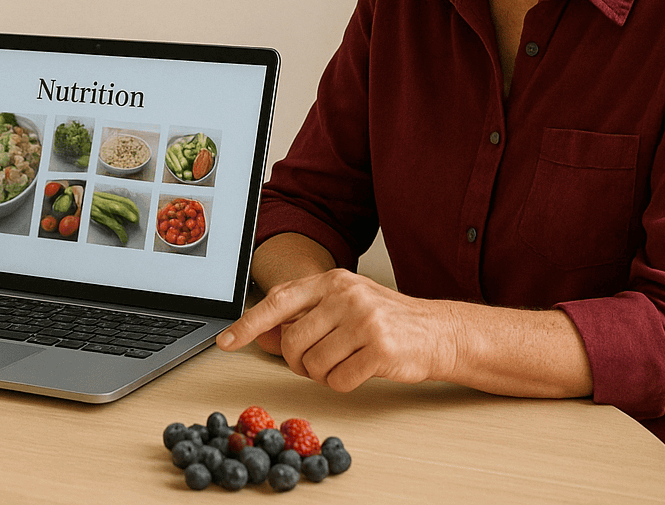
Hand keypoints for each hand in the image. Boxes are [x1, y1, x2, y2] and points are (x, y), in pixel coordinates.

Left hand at [217, 269, 461, 391]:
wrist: (438, 333)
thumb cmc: (386, 321)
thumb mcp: (341, 308)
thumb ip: (301, 319)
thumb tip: (258, 335)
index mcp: (332, 281)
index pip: (278, 300)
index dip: (248, 323)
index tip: (226, 341)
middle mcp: (346, 295)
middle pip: (292, 341)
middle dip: (296, 362)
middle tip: (313, 364)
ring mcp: (364, 320)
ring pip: (314, 364)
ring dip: (321, 375)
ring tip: (342, 363)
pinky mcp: (380, 348)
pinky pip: (338, 380)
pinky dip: (342, 384)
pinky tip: (359, 371)